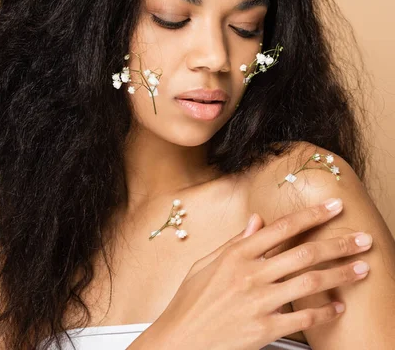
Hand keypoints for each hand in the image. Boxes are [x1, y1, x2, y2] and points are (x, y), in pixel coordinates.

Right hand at [145, 198, 371, 349]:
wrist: (180, 338)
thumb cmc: (191, 300)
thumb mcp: (207, 262)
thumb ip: (236, 242)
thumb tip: (257, 220)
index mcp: (237, 253)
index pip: (282, 228)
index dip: (311, 215)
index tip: (333, 207)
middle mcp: (251, 274)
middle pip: (304, 253)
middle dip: (338, 244)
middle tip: (363, 239)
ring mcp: (259, 302)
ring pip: (309, 283)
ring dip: (340, 275)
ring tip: (361, 269)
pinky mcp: (263, 329)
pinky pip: (302, 319)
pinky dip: (323, 313)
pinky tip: (338, 308)